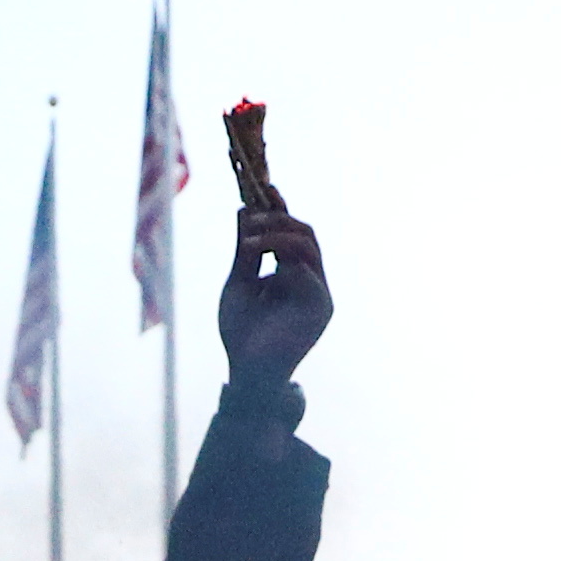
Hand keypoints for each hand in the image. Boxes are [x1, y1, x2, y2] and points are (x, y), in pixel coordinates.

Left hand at [217, 204, 331, 382]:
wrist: (246, 372)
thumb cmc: (241, 332)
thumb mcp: (238, 280)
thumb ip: (245, 249)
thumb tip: (243, 209)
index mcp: (293, 273)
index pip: (292, 232)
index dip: (280, 209)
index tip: (264, 188)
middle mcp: (310, 280)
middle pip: (305, 233)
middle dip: (278, 218)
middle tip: (251, 216)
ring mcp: (318, 293)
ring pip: (307, 245)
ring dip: (277, 235)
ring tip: (248, 241)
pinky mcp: (321, 307)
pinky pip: (308, 272)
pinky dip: (283, 259)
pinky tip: (261, 262)